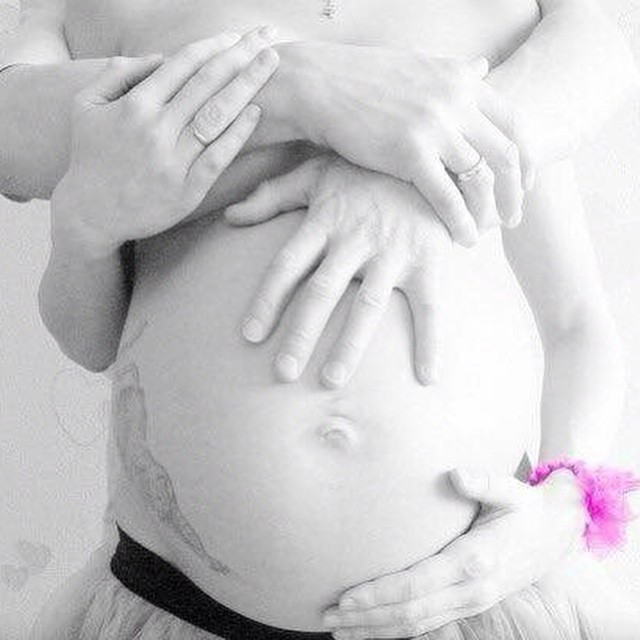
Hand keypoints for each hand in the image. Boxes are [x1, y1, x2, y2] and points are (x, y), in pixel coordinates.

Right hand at [51, 27, 278, 256]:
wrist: (91, 214)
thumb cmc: (91, 156)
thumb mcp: (87, 106)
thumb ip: (118, 74)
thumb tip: (159, 58)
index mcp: (135, 105)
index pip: (182, 64)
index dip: (213, 46)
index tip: (236, 36)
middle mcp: (156, 129)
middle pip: (207, 83)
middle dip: (241, 55)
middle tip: (267, 37)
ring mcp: (173, 161)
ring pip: (216, 115)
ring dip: (247, 85)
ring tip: (271, 63)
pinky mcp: (187, 190)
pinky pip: (218, 156)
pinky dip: (238, 134)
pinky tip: (256, 113)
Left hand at [226, 155, 450, 385]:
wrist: (428, 157)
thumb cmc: (365, 170)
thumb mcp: (316, 173)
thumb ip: (273, 194)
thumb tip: (230, 217)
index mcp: (324, 221)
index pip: (286, 265)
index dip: (266, 301)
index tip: (250, 336)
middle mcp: (355, 239)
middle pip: (321, 292)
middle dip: (300, 334)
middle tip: (283, 373)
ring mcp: (392, 251)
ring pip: (367, 305)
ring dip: (350, 345)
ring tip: (331, 382)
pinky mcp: (427, 260)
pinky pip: (429, 306)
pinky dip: (430, 341)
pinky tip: (427, 377)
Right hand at [283, 43, 532, 244]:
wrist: (320, 83)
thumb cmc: (364, 79)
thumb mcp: (420, 64)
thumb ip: (456, 73)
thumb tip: (484, 67)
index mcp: (462, 79)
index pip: (514, 121)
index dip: (526, 157)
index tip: (524, 182)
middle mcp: (456, 100)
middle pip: (507, 152)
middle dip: (516, 191)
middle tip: (514, 217)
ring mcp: (435, 126)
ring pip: (482, 178)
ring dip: (493, 211)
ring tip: (490, 232)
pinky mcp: (409, 153)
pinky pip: (448, 196)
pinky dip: (461, 222)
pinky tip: (464, 240)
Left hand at [322, 469, 583, 638]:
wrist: (558, 532)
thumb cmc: (526, 507)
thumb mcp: (510, 490)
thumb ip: (483, 482)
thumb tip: (455, 473)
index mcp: (474, 560)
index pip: (416, 585)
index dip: (379, 595)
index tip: (346, 597)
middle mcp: (471, 589)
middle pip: (409, 613)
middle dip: (367, 619)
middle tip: (327, 617)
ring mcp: (472, 602)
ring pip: (417, 626)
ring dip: (376, 630)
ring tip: (339, 629)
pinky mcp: (472, 604)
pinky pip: (429, 624)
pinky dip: (398, 630)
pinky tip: (375, 627)